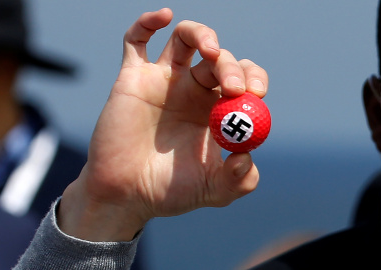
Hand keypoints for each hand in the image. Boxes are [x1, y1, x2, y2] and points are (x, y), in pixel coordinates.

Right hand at [59, 8, 268, 241]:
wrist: (125, 195)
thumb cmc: (169, 192)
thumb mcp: (214, 190)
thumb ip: (239, 179)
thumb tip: (248, 155)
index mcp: (214, 110)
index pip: (243, 80)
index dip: (254, 78)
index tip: (256, 93)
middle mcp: (192, 91)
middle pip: (218, 58)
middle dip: (231, 66)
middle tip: (232, 88)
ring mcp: (162, 81)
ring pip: (185, 39)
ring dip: (203, 35)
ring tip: (211, 50)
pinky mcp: (133, 77)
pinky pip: (137, 40)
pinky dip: (148, 22)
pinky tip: (164, 17)